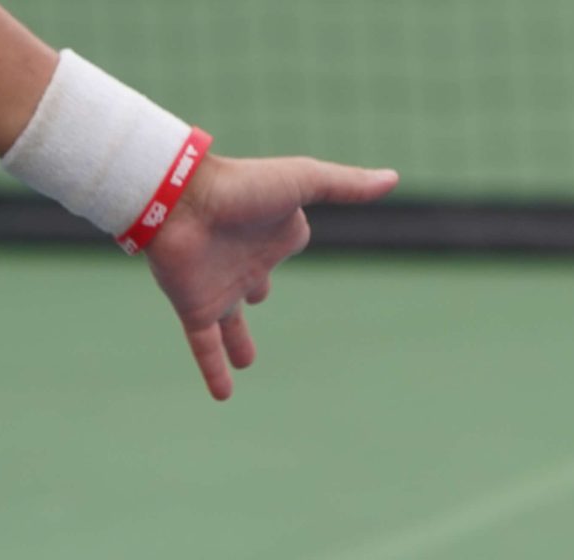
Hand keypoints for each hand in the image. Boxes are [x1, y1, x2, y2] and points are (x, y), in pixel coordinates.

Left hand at [143, 153, 398, 400]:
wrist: (179, 198)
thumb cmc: (243, 186)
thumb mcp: (304, 181)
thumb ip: (346, 185)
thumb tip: (393, 178)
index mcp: (274, 232)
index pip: (291, 240)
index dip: (291, 234)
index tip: (291, 227)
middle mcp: (247, 262)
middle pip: (256, 281)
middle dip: (257, 286)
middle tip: (258, 295)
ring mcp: (221, 287)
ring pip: (231, 323)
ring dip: (238, 342)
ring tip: (246, 362)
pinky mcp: (197, 308)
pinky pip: (206, 347)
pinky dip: (214, 370)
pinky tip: (223, 396)